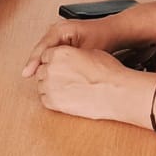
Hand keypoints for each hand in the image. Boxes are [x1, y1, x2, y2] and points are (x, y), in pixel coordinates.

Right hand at [21, 17, 128, 77]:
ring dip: (39, 61)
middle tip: (27, 75)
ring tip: (32, 74)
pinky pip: (49, 48)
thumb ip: (70, 60)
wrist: (111, 31)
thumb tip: (57, 73)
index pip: (43, 46)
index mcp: (61, 28)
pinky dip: (46, 59)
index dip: (34, 61)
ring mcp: (58, 31)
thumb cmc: (102, 38)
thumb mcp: (85, 51)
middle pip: (40, 47)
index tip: (28, 72)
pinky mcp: (61, 37)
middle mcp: (57, 27)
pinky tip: (44, 69)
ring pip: (43, 48)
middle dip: (34, 62)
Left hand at [30, 46, 153, 124]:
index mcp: (60, 52)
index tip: (58, 66)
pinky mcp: (53, 102)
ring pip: (41, 85)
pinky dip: (51, 98)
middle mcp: (51, 68)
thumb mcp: (90, 53)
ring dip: (50, 86)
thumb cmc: (107, 72)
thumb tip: (70, 58)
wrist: (114, 92)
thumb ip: (73, 54)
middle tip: (63, 78)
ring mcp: (50, 86)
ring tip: (66, 89)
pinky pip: (44, 99)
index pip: (46, 55)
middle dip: (50, 74)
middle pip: (41, 70)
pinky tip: (64, 97)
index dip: (52, 61)